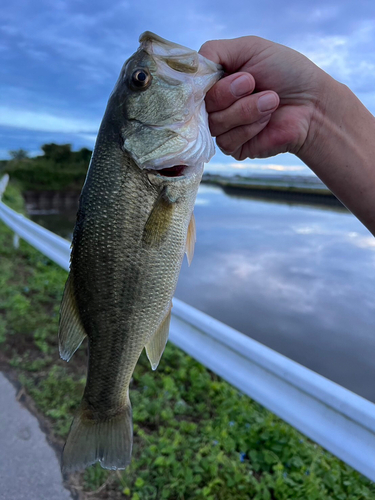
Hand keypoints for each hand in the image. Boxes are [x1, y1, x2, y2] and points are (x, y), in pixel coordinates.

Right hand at [199, 36, 330, 160]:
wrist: (313, 104)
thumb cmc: (286, 72)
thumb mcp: (249, 48)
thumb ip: (214, 52)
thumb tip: (189, 68)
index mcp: (216, 80)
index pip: (191, 85)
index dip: (204, 82)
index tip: (231, 74)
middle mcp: (215, 105)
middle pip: (200, 104)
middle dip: (229, 92)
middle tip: (252, 83)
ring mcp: (224, 128)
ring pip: (214, 123)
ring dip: (246, 109)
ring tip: (270, 100)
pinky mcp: (234, 148)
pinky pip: (227, 141)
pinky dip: (250, 127)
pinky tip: (267, 120)